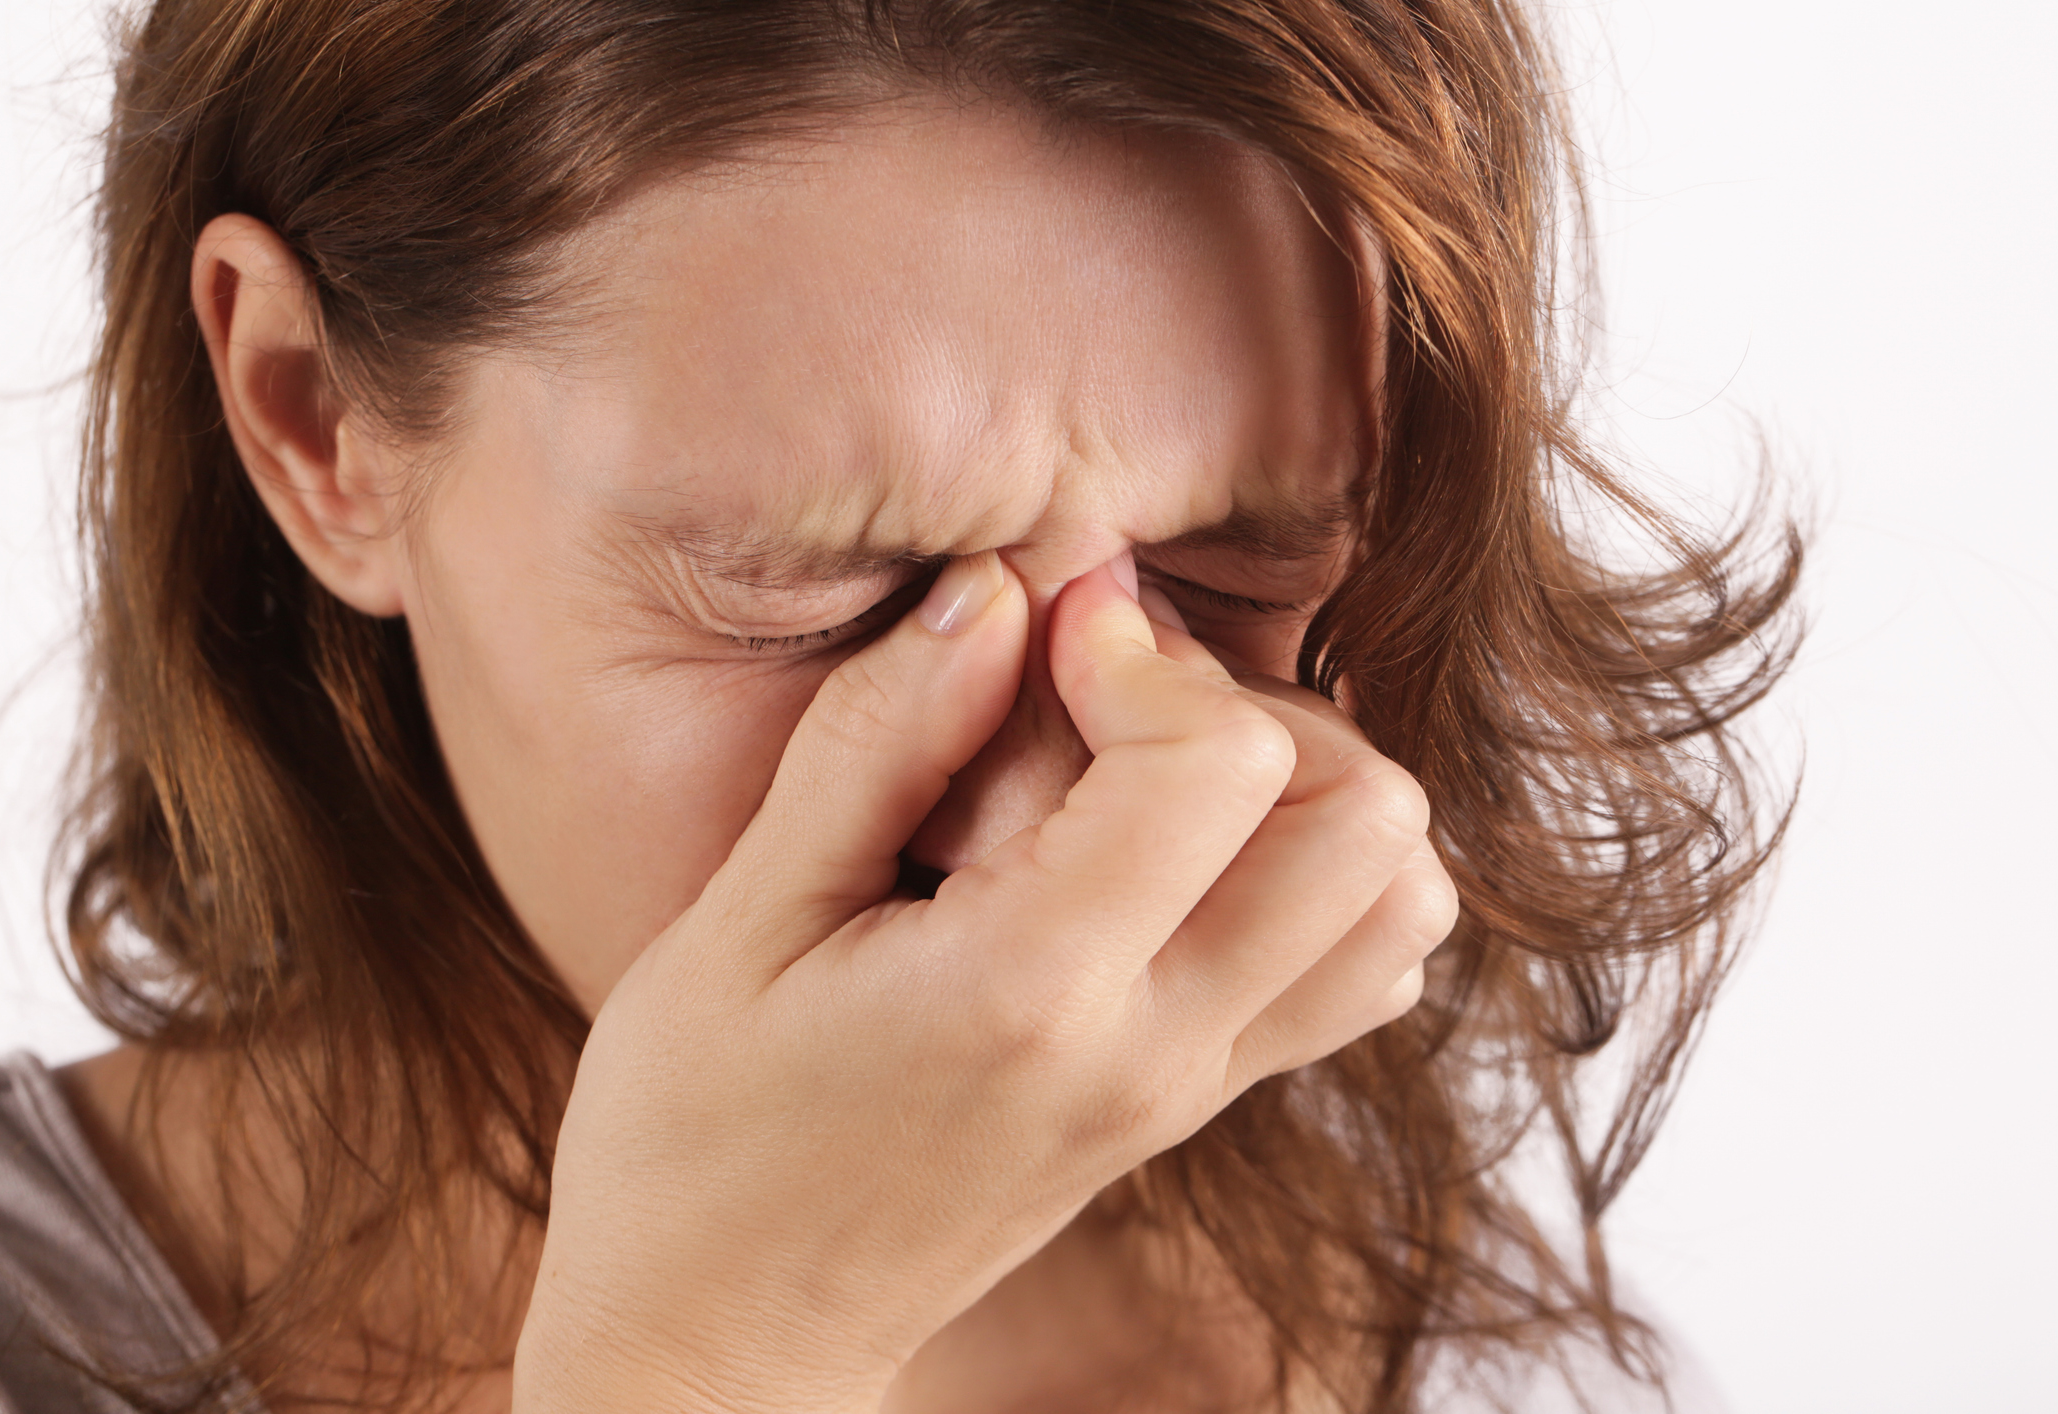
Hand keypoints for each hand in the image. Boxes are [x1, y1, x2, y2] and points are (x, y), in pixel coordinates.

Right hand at [512, 551, 1454, 1413]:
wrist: (724, 1339)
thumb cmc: (694, 1136)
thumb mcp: (740, 923)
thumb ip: (878, 744)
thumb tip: (1001, 590)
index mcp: (1032, 991)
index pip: (1222, 762)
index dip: (1141, 652)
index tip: (1038, 642)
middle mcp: (1156, 1045)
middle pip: (1368, 816)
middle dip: (1251, 706)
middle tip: (1102, 706)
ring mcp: (1195, 1086)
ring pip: (1398, 896)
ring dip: (1302, 792)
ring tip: (1144, 774)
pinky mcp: (1196, 1103)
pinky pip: (1355, 968)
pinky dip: (1310, 877)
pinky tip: (1171, 855)